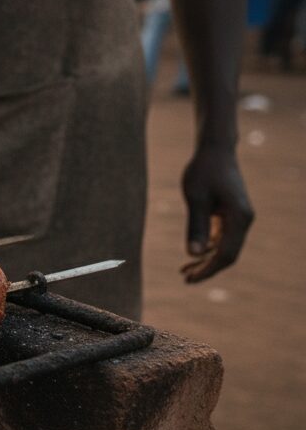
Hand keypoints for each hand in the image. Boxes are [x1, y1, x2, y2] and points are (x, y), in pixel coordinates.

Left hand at [180, 144, 253, 281]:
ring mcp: (239, 217)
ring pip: (226, 247)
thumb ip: (196, 226)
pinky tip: (195, 254)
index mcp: (239, 218)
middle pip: (228, 254)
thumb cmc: (203, 171)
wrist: (215, 151)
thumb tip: (193, 255)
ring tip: (184, 270)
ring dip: (207, 259)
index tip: (189, 279)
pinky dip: (209, 247)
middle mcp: (244, 220)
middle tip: (185, 279)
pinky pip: (223, 237)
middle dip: (208, 268)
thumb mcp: (195, 198)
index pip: (225, 254)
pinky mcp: (232, 214)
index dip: (208, 270)